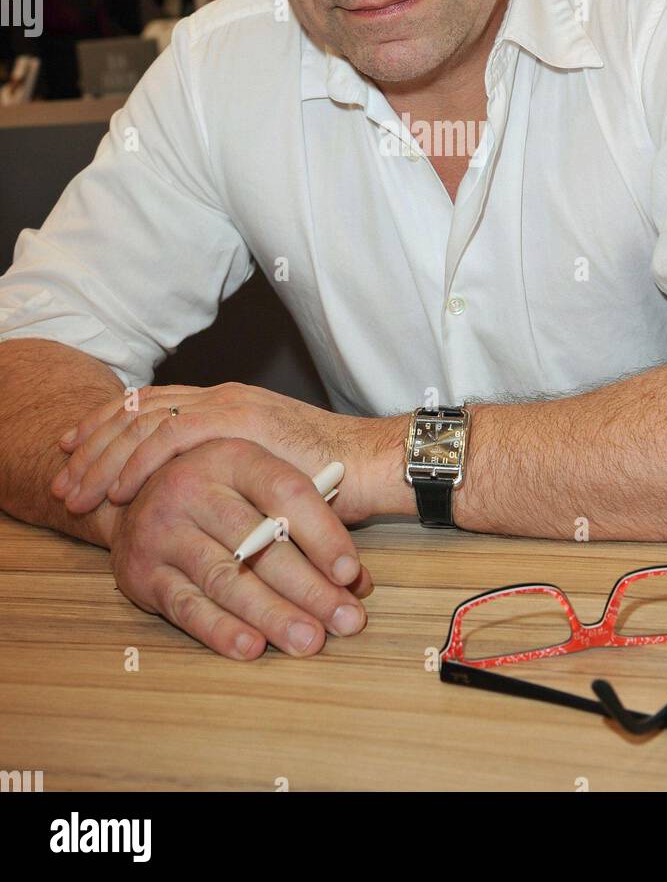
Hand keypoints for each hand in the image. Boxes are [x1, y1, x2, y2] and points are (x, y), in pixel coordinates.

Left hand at [51, 382, 372, 524]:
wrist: (375, 463)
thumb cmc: (331, 480)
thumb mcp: (264, 476)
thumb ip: (229, 474)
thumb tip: (193, 499)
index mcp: (225, 404)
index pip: (149, 407)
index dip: (106, 428)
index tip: (73, 452)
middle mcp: (221, 397)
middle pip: (136, 410)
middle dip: (91, 444)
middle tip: (62, 476)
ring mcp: (230, 404)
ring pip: (144, 420)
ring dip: (103, 457)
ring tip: (77, 492)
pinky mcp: (240, 421)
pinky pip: (171, 435)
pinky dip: (138, 460)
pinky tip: (118, 489)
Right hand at [108, 437, 373, 658]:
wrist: (131, 500)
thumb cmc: (217, 495)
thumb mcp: (257, 486)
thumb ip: (308, 524)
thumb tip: (358, 582)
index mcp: (230, 455)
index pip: (287, 492)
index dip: (324, 534)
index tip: (353, 574)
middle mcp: (192, 486)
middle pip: (259, 543)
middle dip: (309, 587)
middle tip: (346, 622)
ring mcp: (162, 529)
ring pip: (227, 579)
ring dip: (272, 615)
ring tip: (310, 641)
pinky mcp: (140, 571)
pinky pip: (187, 606)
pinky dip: (221, 630)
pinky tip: (253, 648)